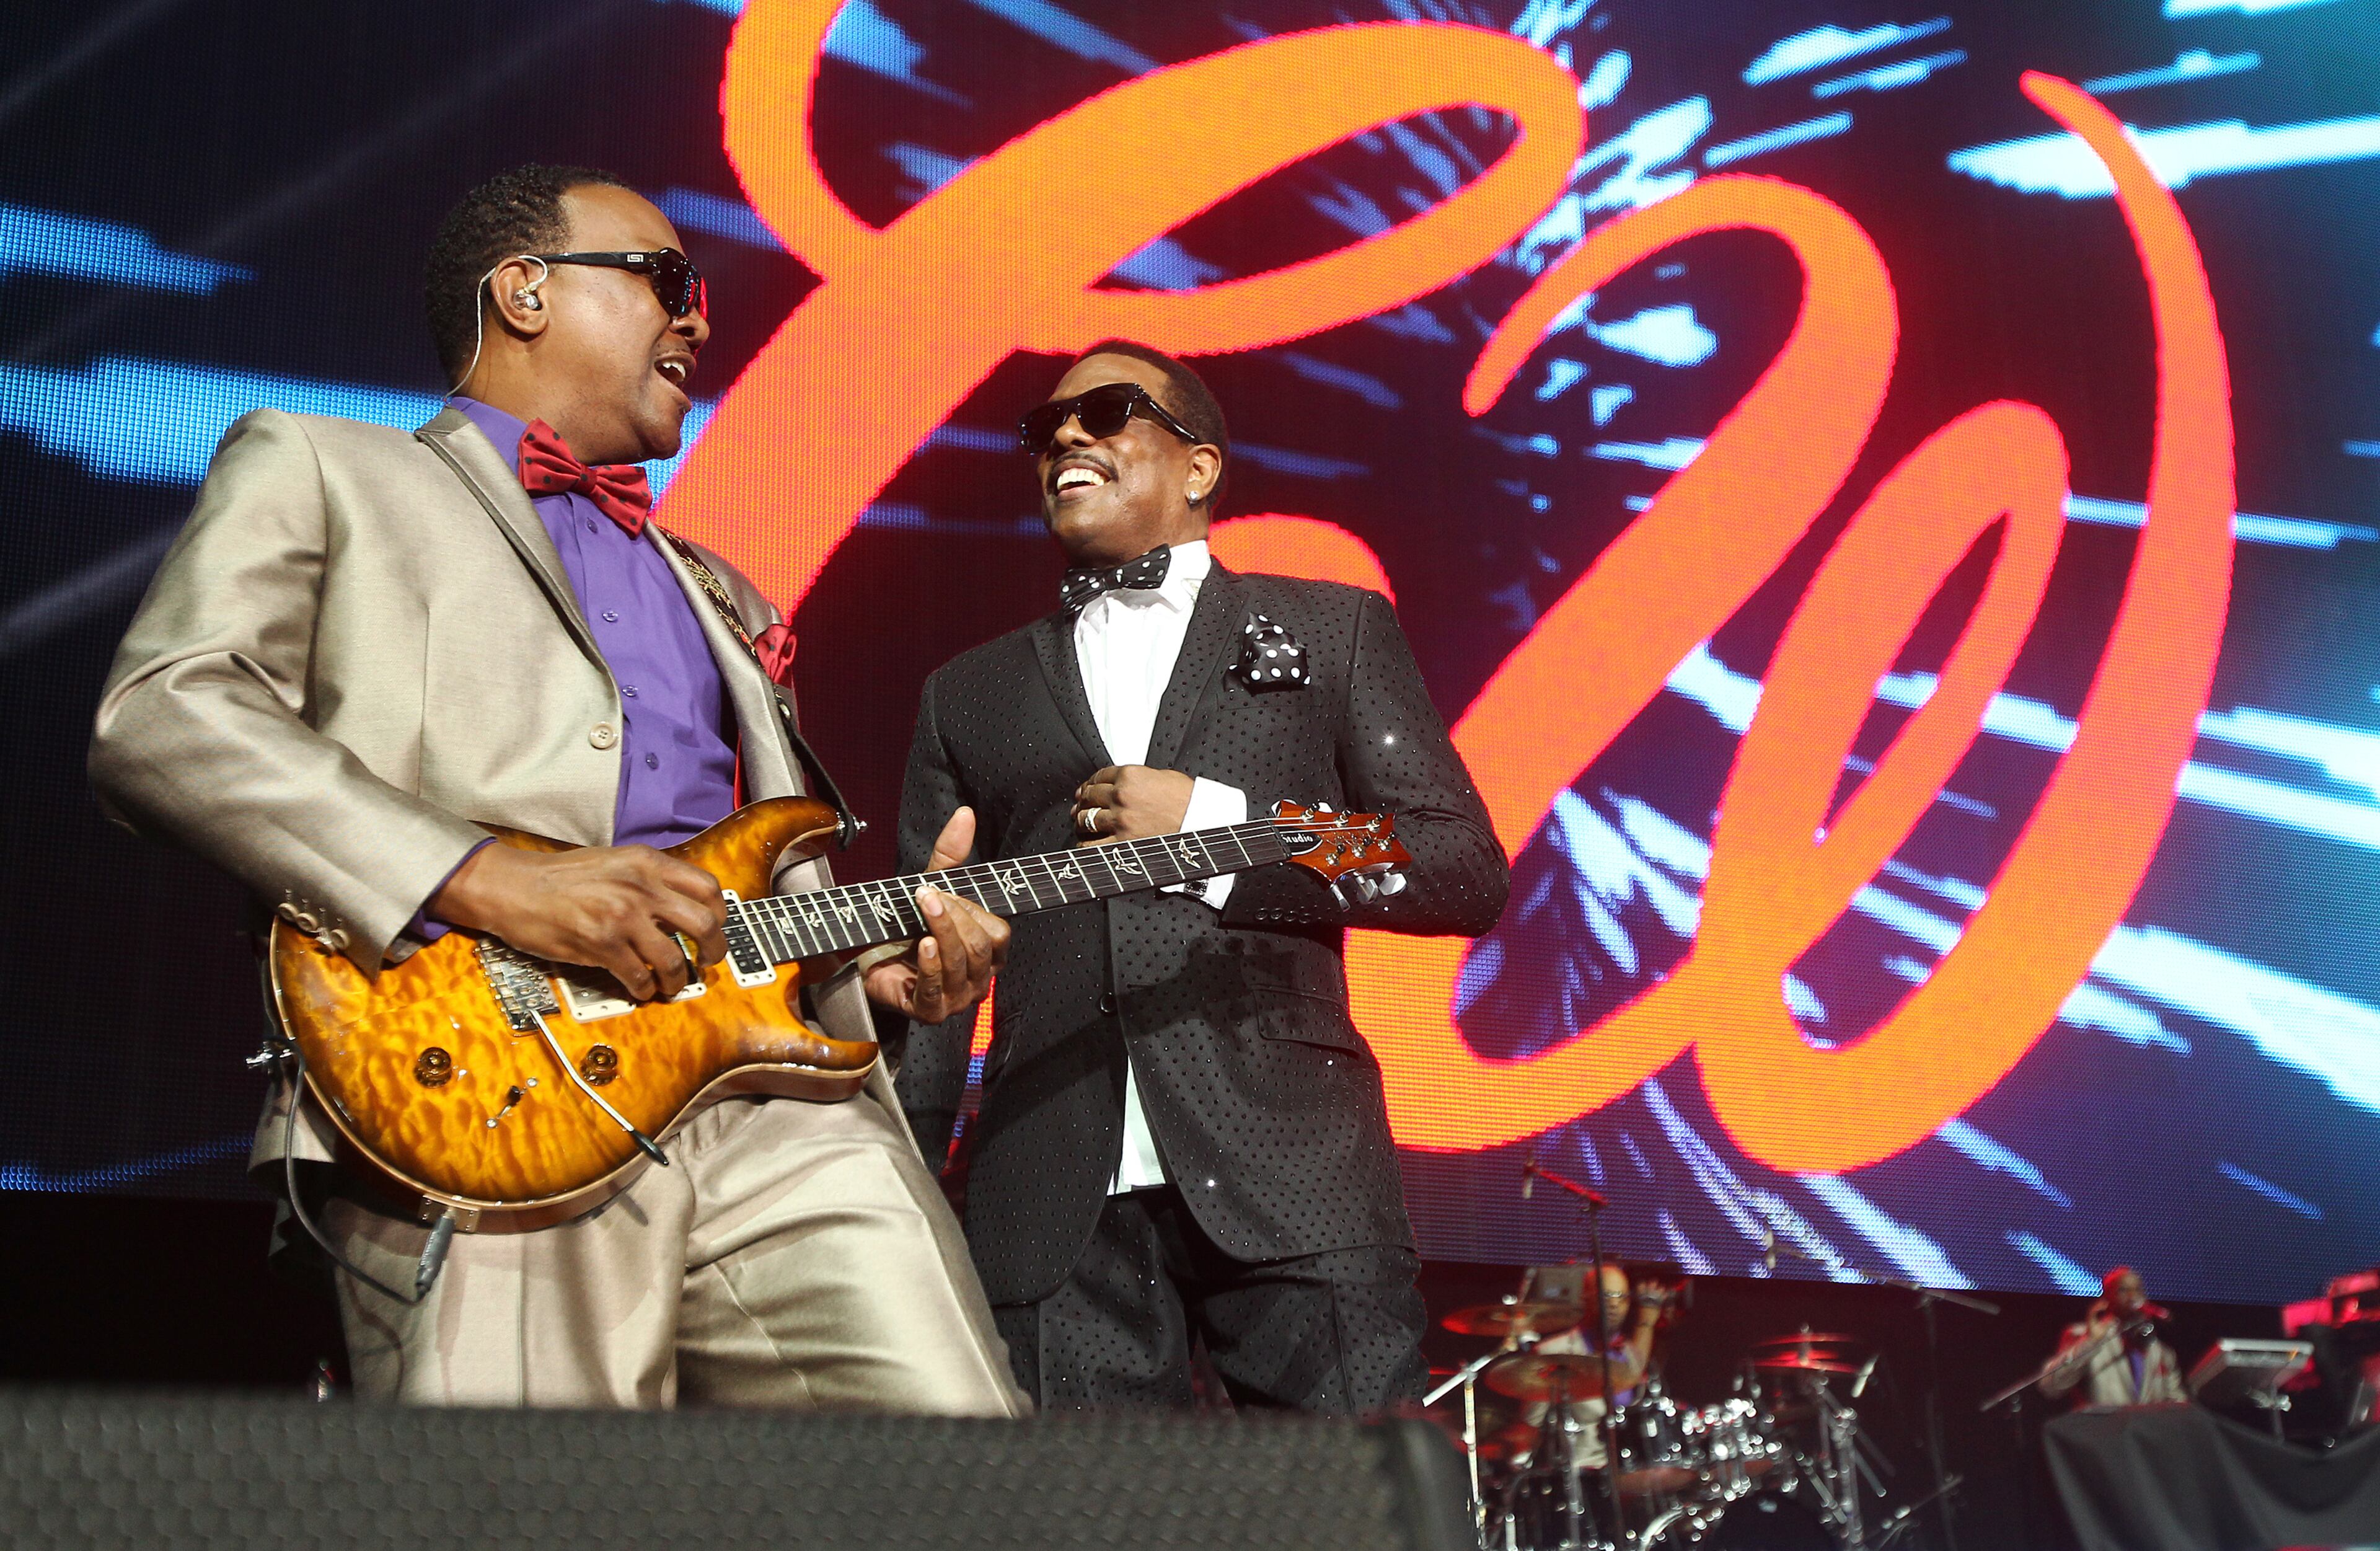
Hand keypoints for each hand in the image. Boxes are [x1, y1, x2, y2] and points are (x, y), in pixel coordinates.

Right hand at [431, 842, 725, 1000]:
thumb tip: (681, 905)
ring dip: (678, 979)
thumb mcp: (614, 862)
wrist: (513, 887)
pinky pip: (639, 976)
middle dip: (714, 951)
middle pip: (704, 924)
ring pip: (674, 958)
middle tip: (707, 962)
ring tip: (672, 984)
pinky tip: (642, 989)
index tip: (717, 928)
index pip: (707, 887)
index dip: (720, 914)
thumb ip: (649, 879)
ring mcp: (622, 916)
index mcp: (647, 863)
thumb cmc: (560, 877)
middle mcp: (640, 887)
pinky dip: (646, 989)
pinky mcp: (601, 944)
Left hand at [864, 807, 1008, 1020]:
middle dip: (957, 918)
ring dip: (943, 934)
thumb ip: (950, 855)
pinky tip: (923, 945)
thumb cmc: (905, 927)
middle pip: (983, 948)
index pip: (998, 933)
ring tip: (922, 910)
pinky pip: (937, 992)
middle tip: (927, 896)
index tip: (942, 890)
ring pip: (962, 967)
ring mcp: (956, 998)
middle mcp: (978, 978)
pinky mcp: (930, 1012)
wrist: (866, 960)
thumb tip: (965, 814)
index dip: (974, 910)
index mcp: (987, 952)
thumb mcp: (930, 887)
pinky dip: (931, 967)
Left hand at [1071, 765, 1194, 842]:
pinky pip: (1091, 845)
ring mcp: (1120, 821)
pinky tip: (1087, 842)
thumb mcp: (1162, 776)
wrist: (1203, 822)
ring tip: (1081, 823)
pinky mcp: (1122, 843)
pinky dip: (1085, 844)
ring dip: (1081, 821)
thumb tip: (1120, 784)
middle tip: (1080, 806)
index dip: (1089, 783)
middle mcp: (1121, 796)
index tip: (1086, 789)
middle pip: (1089, 796)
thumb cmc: (1189, 801)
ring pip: (1085, 819)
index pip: (1098, 776)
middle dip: (1083, 801)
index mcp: (1130, 776)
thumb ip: (1137, 778)